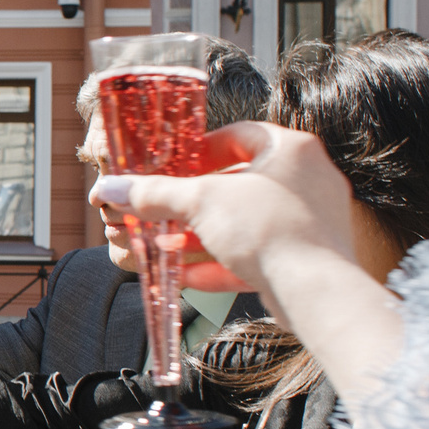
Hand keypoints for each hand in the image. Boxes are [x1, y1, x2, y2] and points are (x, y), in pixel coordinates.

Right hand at [95, 122, 357, 299]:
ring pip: (246, 223)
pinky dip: (225, 262)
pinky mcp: (307, 258)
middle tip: (165, 212)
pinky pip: (259, 254)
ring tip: (168, 248)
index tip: (174, 167)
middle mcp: (308, 179)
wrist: (316, 292)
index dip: (200, 149)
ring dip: (204, 236)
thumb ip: (155, 193)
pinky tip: (189, 277)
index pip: (239, 136)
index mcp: (291, 149)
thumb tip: (112, 188)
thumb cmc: (268, 230)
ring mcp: (311, 221)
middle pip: (239, 184)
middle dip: (195, 203)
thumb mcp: (201, 203)